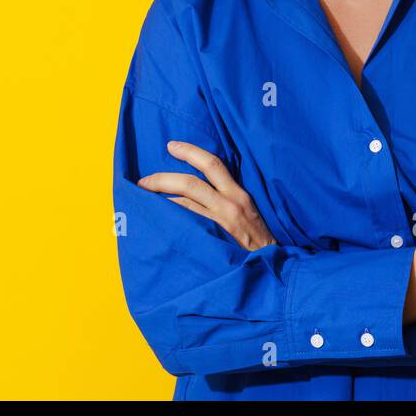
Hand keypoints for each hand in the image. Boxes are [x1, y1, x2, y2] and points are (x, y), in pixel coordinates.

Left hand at [136, 140, 276, 251]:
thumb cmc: (260, 242)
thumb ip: (230, 199)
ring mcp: (219, 226)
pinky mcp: (211, 244)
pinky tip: (156, 224)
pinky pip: (184, 228)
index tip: (171, 146)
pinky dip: (168, 223)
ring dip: (160, 203)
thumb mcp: (250, 212)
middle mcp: (229, 206)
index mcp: (239, 196)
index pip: (213, 164)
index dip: (190, 151)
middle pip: (190, 183)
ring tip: (143, 203)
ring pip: (182, 206)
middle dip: (162, 179)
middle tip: (142, 181)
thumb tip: (202, 189)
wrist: (272, 269)